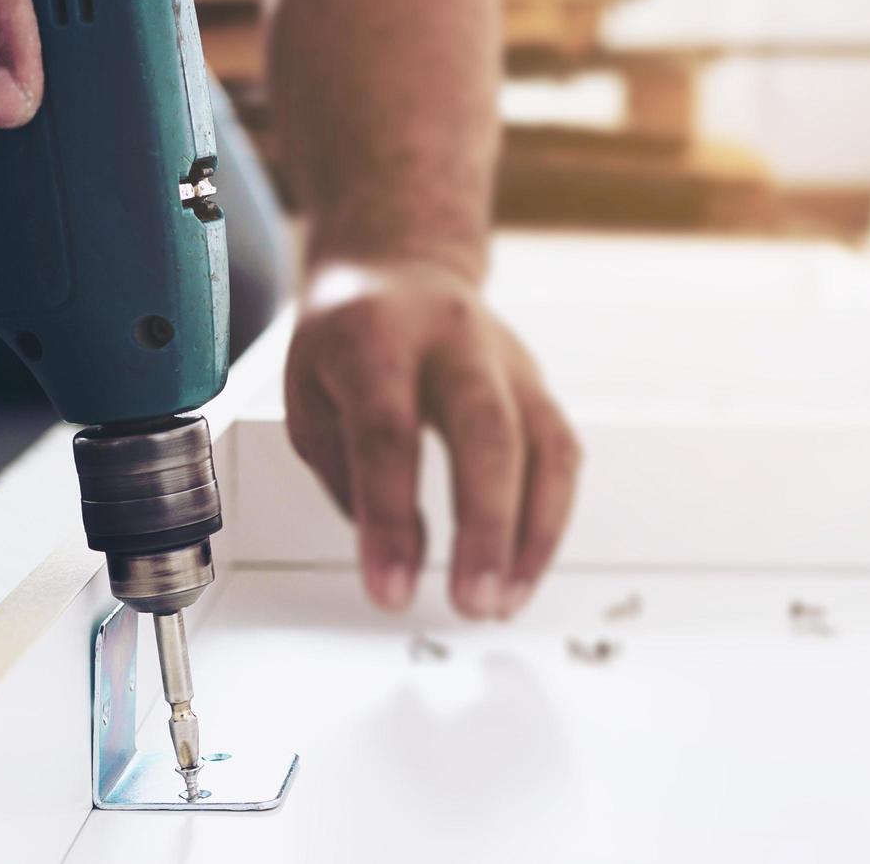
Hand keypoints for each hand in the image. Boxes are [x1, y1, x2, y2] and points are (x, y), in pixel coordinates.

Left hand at [285, 257, 580, 617]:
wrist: (401, 266)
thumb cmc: (348, 340)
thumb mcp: (309, 395)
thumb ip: (350, 473)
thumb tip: (401, 555)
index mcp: (376, 335)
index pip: (389, 432)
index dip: (392, 518)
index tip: (389, 591)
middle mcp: (453, 337)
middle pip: (486, 431)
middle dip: (484, 527)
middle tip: (471, 603)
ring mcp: (507, 358)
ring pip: (541, 443)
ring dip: (531, 533)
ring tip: (503, 604)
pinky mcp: (538, 383)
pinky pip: (561, 454)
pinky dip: (549, 519)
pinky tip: (524, 570)